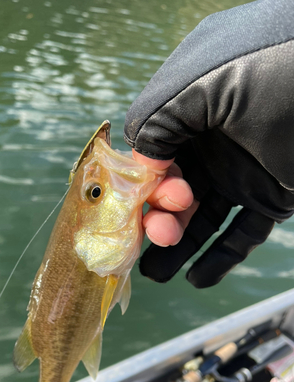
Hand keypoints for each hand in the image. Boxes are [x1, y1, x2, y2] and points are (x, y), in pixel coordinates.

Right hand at [125, 0, 293, 287]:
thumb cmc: (267, 73)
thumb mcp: (198, 90)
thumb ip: (157, 124)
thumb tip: (139, 166)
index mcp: (188, 119)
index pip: (152, 163)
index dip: (143, 192)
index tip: (139, 214)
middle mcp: (211, 148)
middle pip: (174, 196)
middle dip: (158, 225)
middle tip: (154, 247)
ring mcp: (241, 174)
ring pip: (203, 219)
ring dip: (179, 249)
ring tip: (156, 275)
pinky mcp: (271, 198)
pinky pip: (243, 233)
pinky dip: (221, 258)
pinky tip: (199, 279)